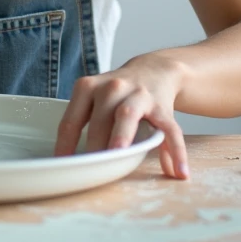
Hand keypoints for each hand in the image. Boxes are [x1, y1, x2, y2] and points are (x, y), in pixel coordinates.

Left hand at [53, 54, 189, 179]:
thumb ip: (83, 124)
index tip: (63, 166)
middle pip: (98, 120)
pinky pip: (170, 130)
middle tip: (89, 169)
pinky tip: (178, 171)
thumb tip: (68, 161)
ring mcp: (138, 96)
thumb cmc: (116, 93)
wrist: (154, 70)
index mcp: (88, 88)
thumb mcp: (94, 97)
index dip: (65, 145)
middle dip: (94, 146)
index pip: (71, 120)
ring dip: (121, 137)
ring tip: (119, 157)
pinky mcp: (162, 107)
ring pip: (127, 116)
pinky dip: (175, 151)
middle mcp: (111, 88)